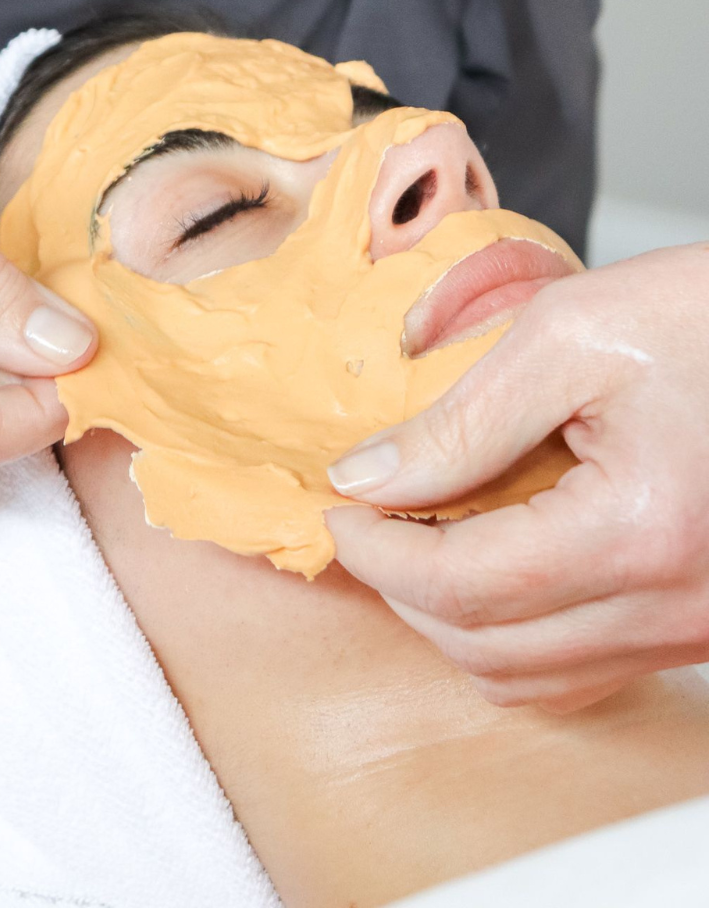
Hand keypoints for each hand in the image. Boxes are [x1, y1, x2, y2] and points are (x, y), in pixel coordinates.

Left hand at [325, 245, 708, 712]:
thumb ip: (460, 417)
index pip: (463, 586)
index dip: (376, 552)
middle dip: (401, 587)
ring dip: (449, 616)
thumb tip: (368, 476)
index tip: (336, 508)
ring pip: (524, 676)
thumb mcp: (573, 333)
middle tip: (366, 520)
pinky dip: (510, 632)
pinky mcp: (699, 623)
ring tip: (420, 539)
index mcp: (644, 533)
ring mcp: (695, 628)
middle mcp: (678, 608)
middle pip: (485, 647)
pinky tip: (491, 564)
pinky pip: (576, 669)